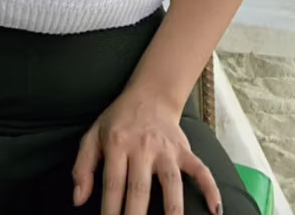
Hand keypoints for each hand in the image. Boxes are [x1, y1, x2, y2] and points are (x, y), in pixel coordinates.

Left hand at [71, 89, 221, 214]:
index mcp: (117, 144)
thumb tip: (78, 199)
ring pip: (171, 182)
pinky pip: (200, 170)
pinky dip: (210, 188)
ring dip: (173, 210)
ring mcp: (166, 149)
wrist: (150, 93)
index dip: (110, 212)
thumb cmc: (118, 120)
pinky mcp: (184, 150)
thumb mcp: (93, 135)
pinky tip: (216, 210)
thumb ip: (83, 167)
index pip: (113, 185)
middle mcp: (143, 147)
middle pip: (140, 189)